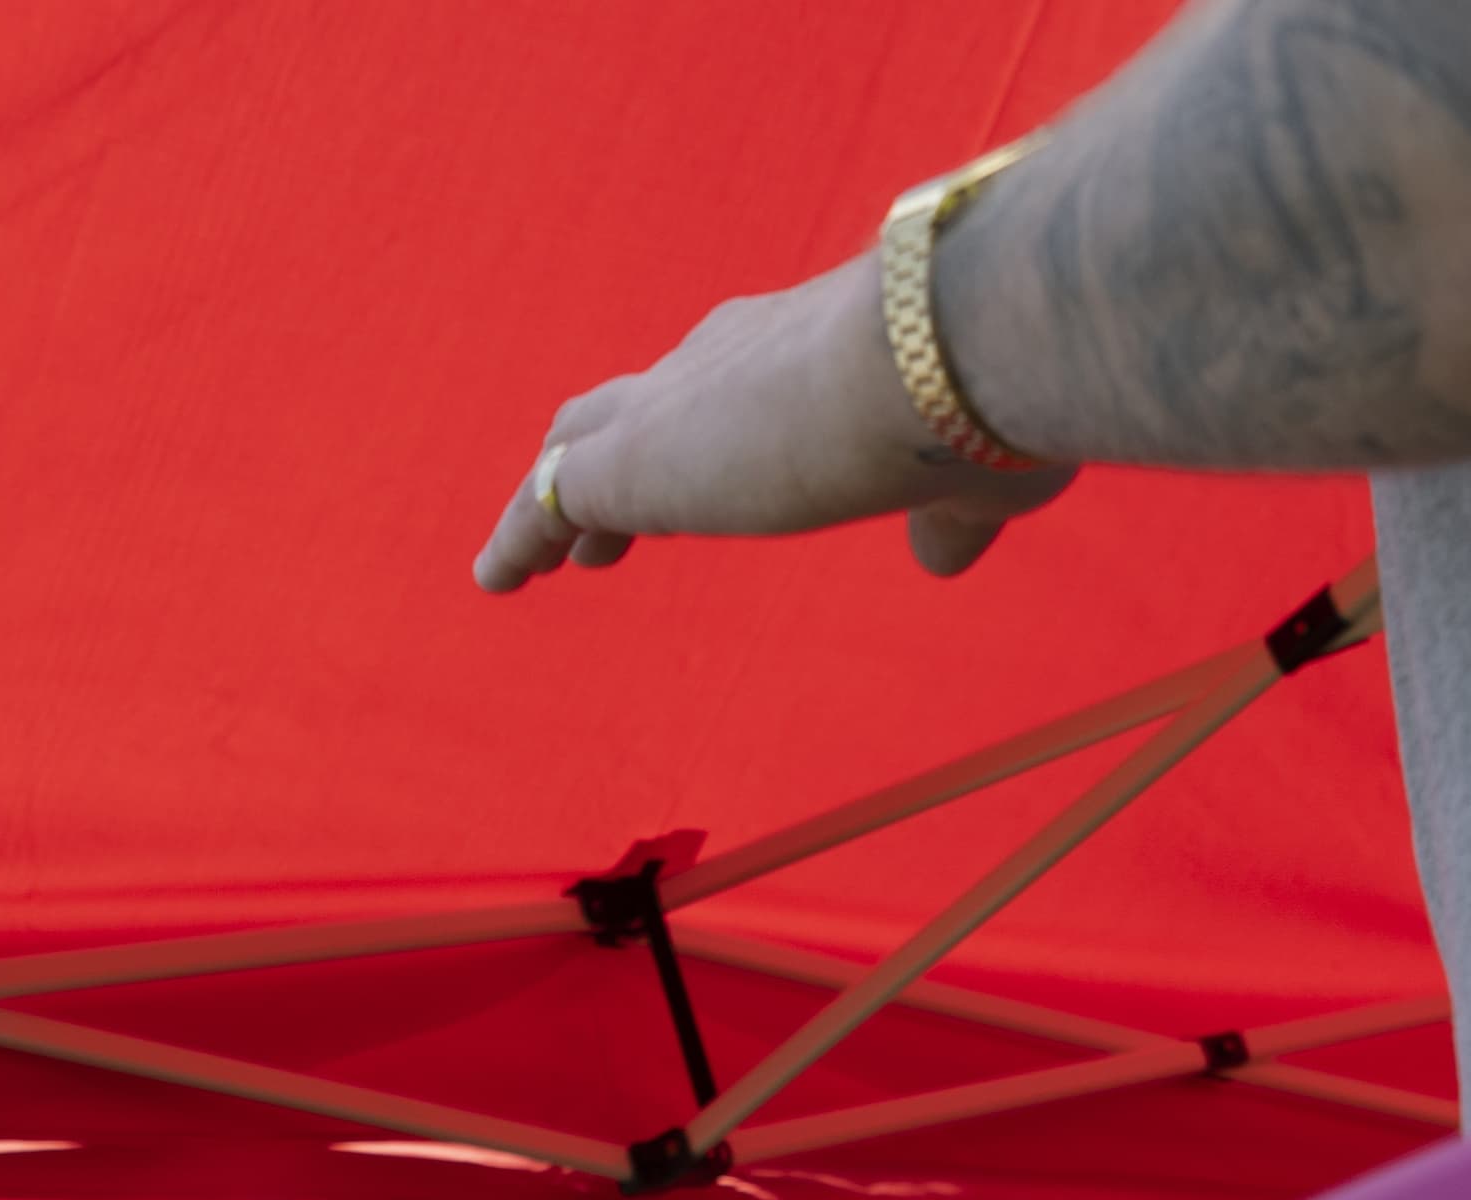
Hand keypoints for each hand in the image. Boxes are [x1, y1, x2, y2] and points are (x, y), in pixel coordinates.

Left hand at [474, 257, 1077, 595]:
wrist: (943, 356)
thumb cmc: (976, 402)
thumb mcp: (968, 468)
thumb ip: (946, 514)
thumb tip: (944, 558)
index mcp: (803, 347)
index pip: (733, 383)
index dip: (712, 431)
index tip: (706, 471)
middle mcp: (725, 358)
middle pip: (643, 403)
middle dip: (623, 459)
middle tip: (604, 520)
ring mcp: (667, 405)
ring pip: (583, 443)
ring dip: (564, 502)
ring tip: (547, 558)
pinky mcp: (625, 463)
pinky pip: (543, 501)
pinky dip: (517, 539)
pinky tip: (494, 580)